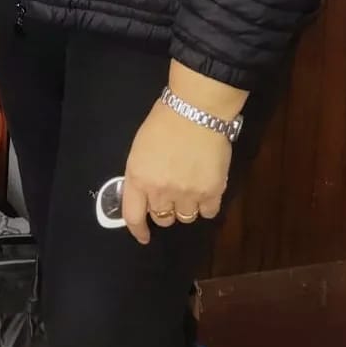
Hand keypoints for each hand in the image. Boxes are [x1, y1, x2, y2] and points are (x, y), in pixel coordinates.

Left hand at [121, 99, 232, 244]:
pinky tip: (206, 188)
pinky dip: (206, 205)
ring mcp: (187, 194)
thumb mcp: (140, 149)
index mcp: (139, 178)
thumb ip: (141, 175)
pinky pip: (208, 212)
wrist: (196, 110)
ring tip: (190, 187)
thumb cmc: (163, 122)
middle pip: (162, 218)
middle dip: (164, 209)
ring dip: (186, 207)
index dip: (138, 230)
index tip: (143, 236)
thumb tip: (145, 194)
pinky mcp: (212, 192)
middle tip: (170, 192)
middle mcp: (161, 191)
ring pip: (185, 218)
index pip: (133, 216)